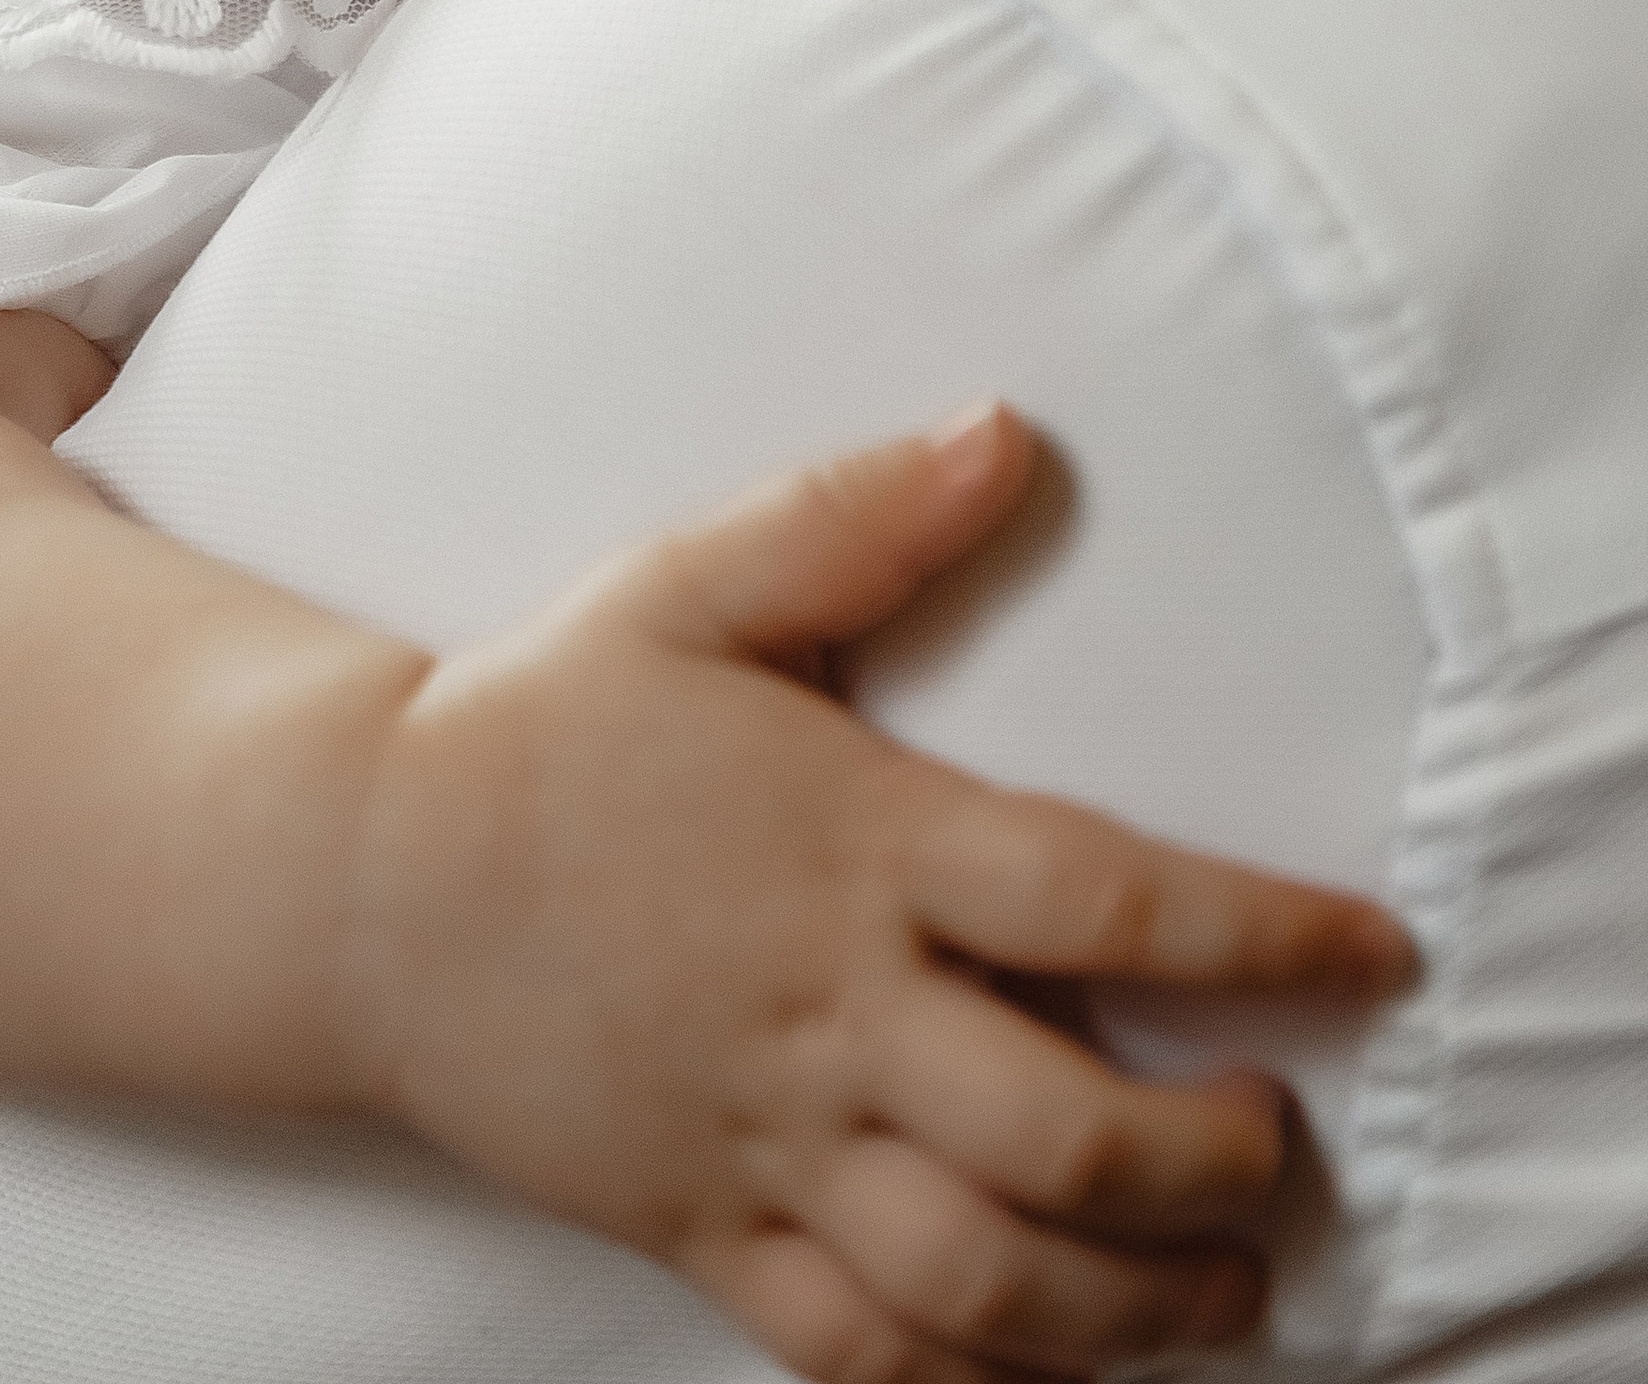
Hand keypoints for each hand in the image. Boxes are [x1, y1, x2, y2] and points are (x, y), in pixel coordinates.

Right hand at [333, 406, 1411, 1382]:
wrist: (356, 877)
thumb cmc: (543, 725)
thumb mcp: (688, 585)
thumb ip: (857, 516)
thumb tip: (1008, 432)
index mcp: (851, 844)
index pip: (1101, 903)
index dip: (1261, 936)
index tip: (1366, 952)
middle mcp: (826, 1009)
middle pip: (1072, 1134)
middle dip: (1218, 1162)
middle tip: (1278, 1143)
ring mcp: (761, 1137)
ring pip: (985, 1280)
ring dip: (1135, 1308)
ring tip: (1222, 1288)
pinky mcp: (698, 1228)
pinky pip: (858, 1352)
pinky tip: (1055, 1364)